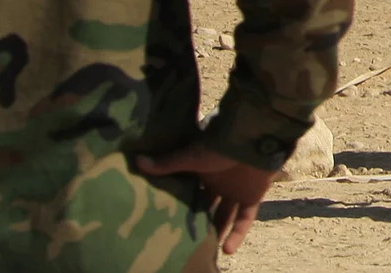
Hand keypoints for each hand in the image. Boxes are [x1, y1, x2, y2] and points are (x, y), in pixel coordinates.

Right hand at [138, 145, 278, 254]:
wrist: (251, 138)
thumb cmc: (219, 145)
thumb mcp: (190, 157)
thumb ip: (166, 163)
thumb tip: (137, 160)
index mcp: (203, 171)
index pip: (191, 192)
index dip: (182, 205)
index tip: (169, 220)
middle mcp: (219, 182)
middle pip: (208, 206)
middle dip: (200, 221)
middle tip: (186, 240)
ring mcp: (237, 190)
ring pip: (225, 216)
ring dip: (217, 232)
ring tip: (205, 251)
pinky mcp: (253, 196)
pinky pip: (245, 219)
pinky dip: (237, 234)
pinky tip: (226, 250)